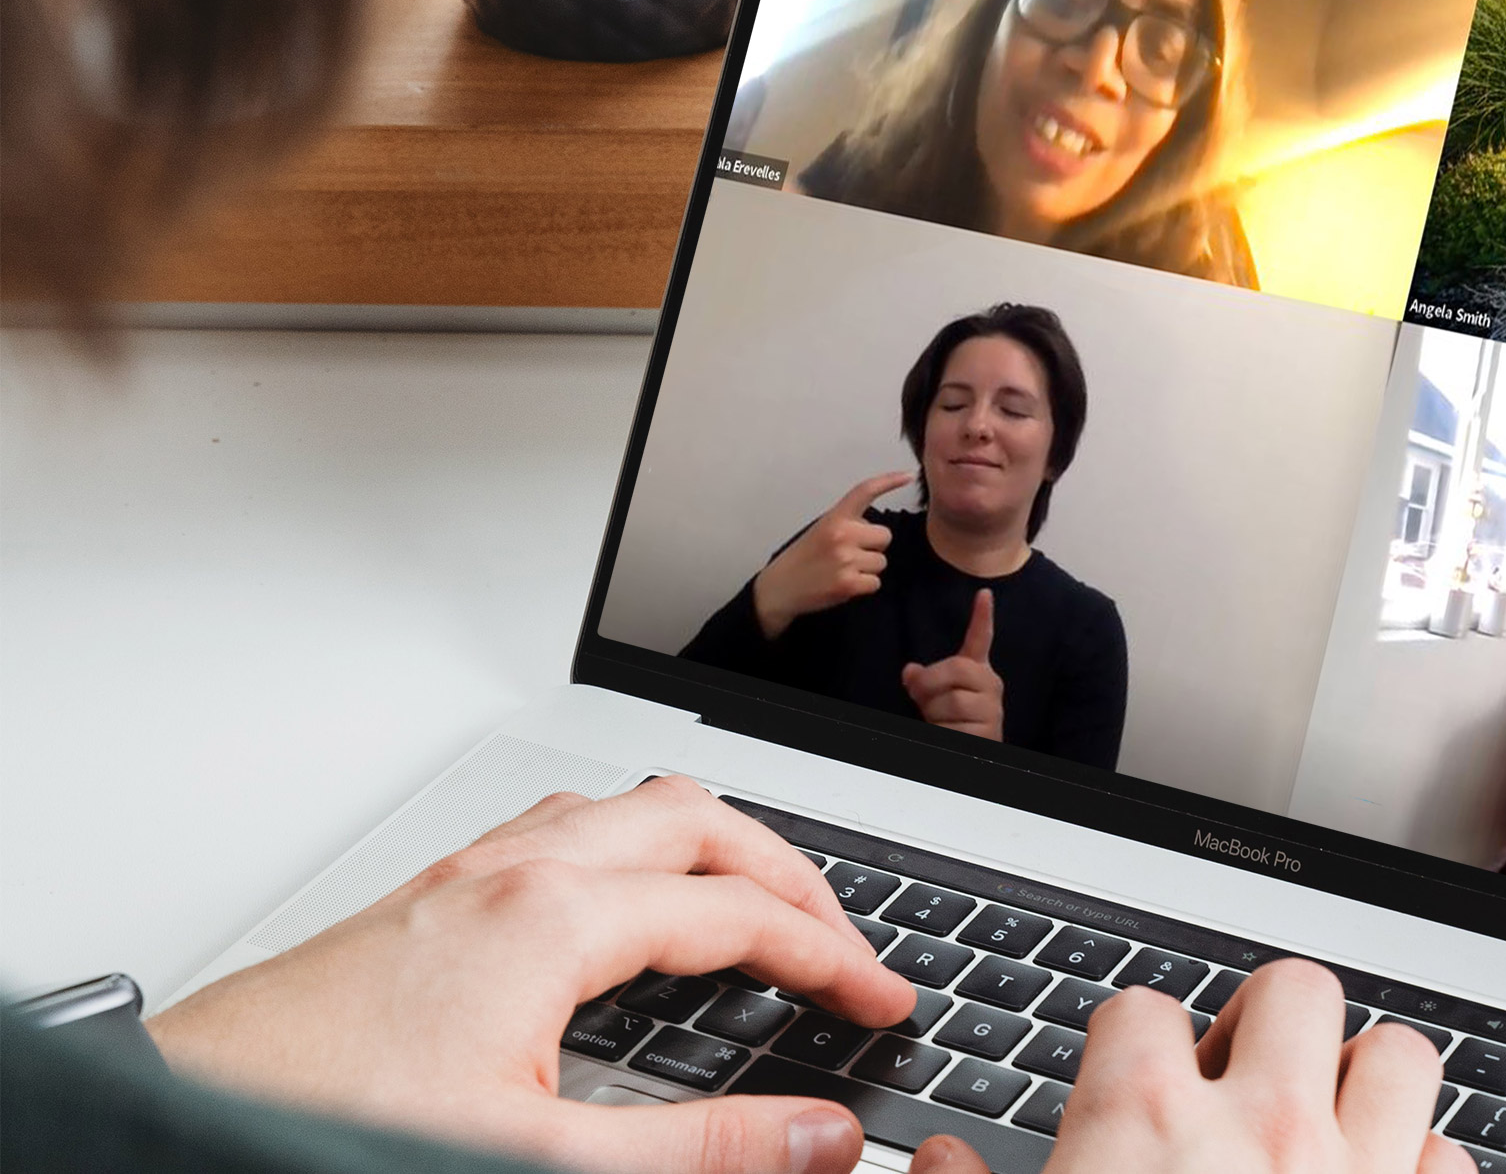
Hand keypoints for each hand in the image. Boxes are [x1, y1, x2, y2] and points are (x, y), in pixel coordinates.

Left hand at [146, 777, 917, 1173]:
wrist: (184, 1117)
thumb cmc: (329, 1120)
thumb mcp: (542, 1156)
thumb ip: (700, 1150)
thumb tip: (817, 1137)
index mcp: (554, 918)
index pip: (737, 915)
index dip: (831, 955)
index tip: (881, 999)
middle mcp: (514, 870)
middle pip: (699, 821)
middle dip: (791, 876)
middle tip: (843, 942)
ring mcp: (467, 871)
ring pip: (630, 807)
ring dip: (714, 845)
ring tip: (758, 905)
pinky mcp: (433, 894)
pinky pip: (568, 827)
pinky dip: (639, 849)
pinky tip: (629, 906)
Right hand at [752, 472, 912, 638]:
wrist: (780, 588)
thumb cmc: (803, 558)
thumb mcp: (821, 529)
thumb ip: (847, 523)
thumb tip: (873, 529)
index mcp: (835, 517)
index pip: (865, 492)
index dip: (888, 481)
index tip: (907, 475)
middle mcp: (842, 534)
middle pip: (885, 536)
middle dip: (873, 546)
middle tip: (851, 554)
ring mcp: (846, 559)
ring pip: (881, 561)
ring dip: (868, 568)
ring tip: (844, 570)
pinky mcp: (848, 583)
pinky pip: (875, 582)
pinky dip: (864, 586)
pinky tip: (845, 584)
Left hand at [902, 588, 1003, 741]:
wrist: (973, 751)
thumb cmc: (955, 720)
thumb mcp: (935, 695)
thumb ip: (925, 678)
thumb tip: (910, 671)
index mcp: (978, 672)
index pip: (981, 640)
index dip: (982, 617)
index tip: (984, 594)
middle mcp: (991, 686)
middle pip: (956, 669)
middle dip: (930, 683)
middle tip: (921, 697)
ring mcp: (993, 710)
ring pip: (952, 701)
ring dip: (934, 712)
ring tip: (939, 720)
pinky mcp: (990, 733)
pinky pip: (955, 727)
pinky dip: (942, 730)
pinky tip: (949, 732)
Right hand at [909, 960, 1471, 1173]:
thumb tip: (939, 1163)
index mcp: (1144, 1120)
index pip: (1143, 1010)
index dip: (1130, 1045)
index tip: (1129, 1084)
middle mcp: (1263, 1131)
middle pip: (1294, 990)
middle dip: (1267, 1025)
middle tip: (1237, 1081)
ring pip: (1400, 1056)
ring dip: (1364, 1080)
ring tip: (1322, 1124)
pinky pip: (1450, 1159)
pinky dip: (1420, 1168)